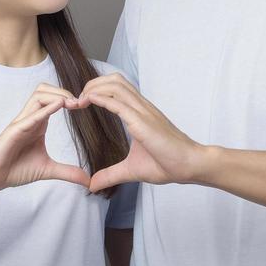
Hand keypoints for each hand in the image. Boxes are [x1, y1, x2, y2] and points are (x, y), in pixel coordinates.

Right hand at [0, 84, 89, 194]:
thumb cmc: (15, 169)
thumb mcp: (48, 170)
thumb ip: (67, 172)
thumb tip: (87, 181)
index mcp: (39, 123)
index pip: (54, 98)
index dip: (70, 98)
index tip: (85, 106)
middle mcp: (30, 118)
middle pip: (45, 90)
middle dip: (64, 91)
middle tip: (81, 102)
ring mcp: (22, 122)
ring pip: (38, 95)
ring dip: (57, 95)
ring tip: (72, 104)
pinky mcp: (14, 130)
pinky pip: (31, 115)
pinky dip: (46, 109)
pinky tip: (59, 106)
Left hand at [66, 74, 206, 192]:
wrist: (189, 165)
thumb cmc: (167, 164)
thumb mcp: (131, 170)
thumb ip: (110, 174)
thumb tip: (93, 185)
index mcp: (139, 113)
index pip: (116, 88)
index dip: (96, 89)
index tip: (80, 103)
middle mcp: (141, 107)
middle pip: (114, 80)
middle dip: (92, 84)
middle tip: (77, 100)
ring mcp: (143, 112)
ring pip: (115, 85)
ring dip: (94, 88)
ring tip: (80, 101)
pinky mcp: (143, 122)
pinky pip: (119, 103)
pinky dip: (101, 99)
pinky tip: (88, 101)